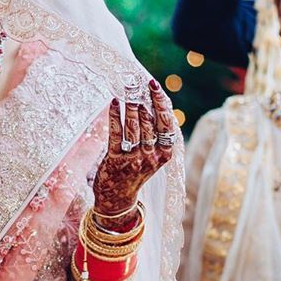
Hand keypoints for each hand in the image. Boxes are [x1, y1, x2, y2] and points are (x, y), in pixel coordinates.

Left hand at [92, 80, 179, 226]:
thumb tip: (150, 103)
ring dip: (130, 105)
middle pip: (150, 122)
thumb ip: (154, 135)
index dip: (160, 102)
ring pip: (134, 126)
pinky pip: (116, 133)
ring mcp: (134, 159)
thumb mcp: (151, 156)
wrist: (118, 198)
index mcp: (164, 154)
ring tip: (127, 89)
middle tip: (137, 82)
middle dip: (143, 99)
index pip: (166, 123)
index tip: (154, 85)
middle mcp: (151, 156)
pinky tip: (114, 102)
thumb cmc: (135, 171)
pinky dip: (115, 115)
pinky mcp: (116, 159)